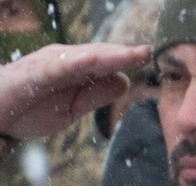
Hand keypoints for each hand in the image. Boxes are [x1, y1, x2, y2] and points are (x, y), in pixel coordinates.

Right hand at [0, 43, 150, 141]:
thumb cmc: (29, 108)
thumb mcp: (71, 109)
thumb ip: (96, 95)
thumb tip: (126, 81)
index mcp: (74, 69)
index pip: (107, 62)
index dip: (129, 58)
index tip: (151, 56)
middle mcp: (63, 60)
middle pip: (100, 55)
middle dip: (124, 53)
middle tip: (149, 50)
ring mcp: (48, 64)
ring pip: (85, 57)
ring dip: (110, 54)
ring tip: (133, 53)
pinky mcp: (34, 74)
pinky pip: (59, 67)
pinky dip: (78, 63)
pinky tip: (97, 61)